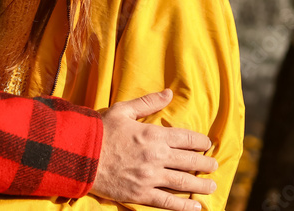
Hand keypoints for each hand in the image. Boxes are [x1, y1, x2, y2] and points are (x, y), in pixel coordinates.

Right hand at [91, 89, 218, 210]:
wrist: (79, 154)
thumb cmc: (100, 130)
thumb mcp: (123, 110)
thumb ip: (148, 103)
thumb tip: (169, 93)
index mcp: (154, 135)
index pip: (187, 139)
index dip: (201, 142)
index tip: (207, 145)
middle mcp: (156, 157)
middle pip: (190, 161)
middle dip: (206, 164)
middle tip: (214, 165)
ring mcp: (149, 177)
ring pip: (183, 182)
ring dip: (201, 184)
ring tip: (212, 186)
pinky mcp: (140, 194)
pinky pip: (167, 202)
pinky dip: (184, 206)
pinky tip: (196, 207)